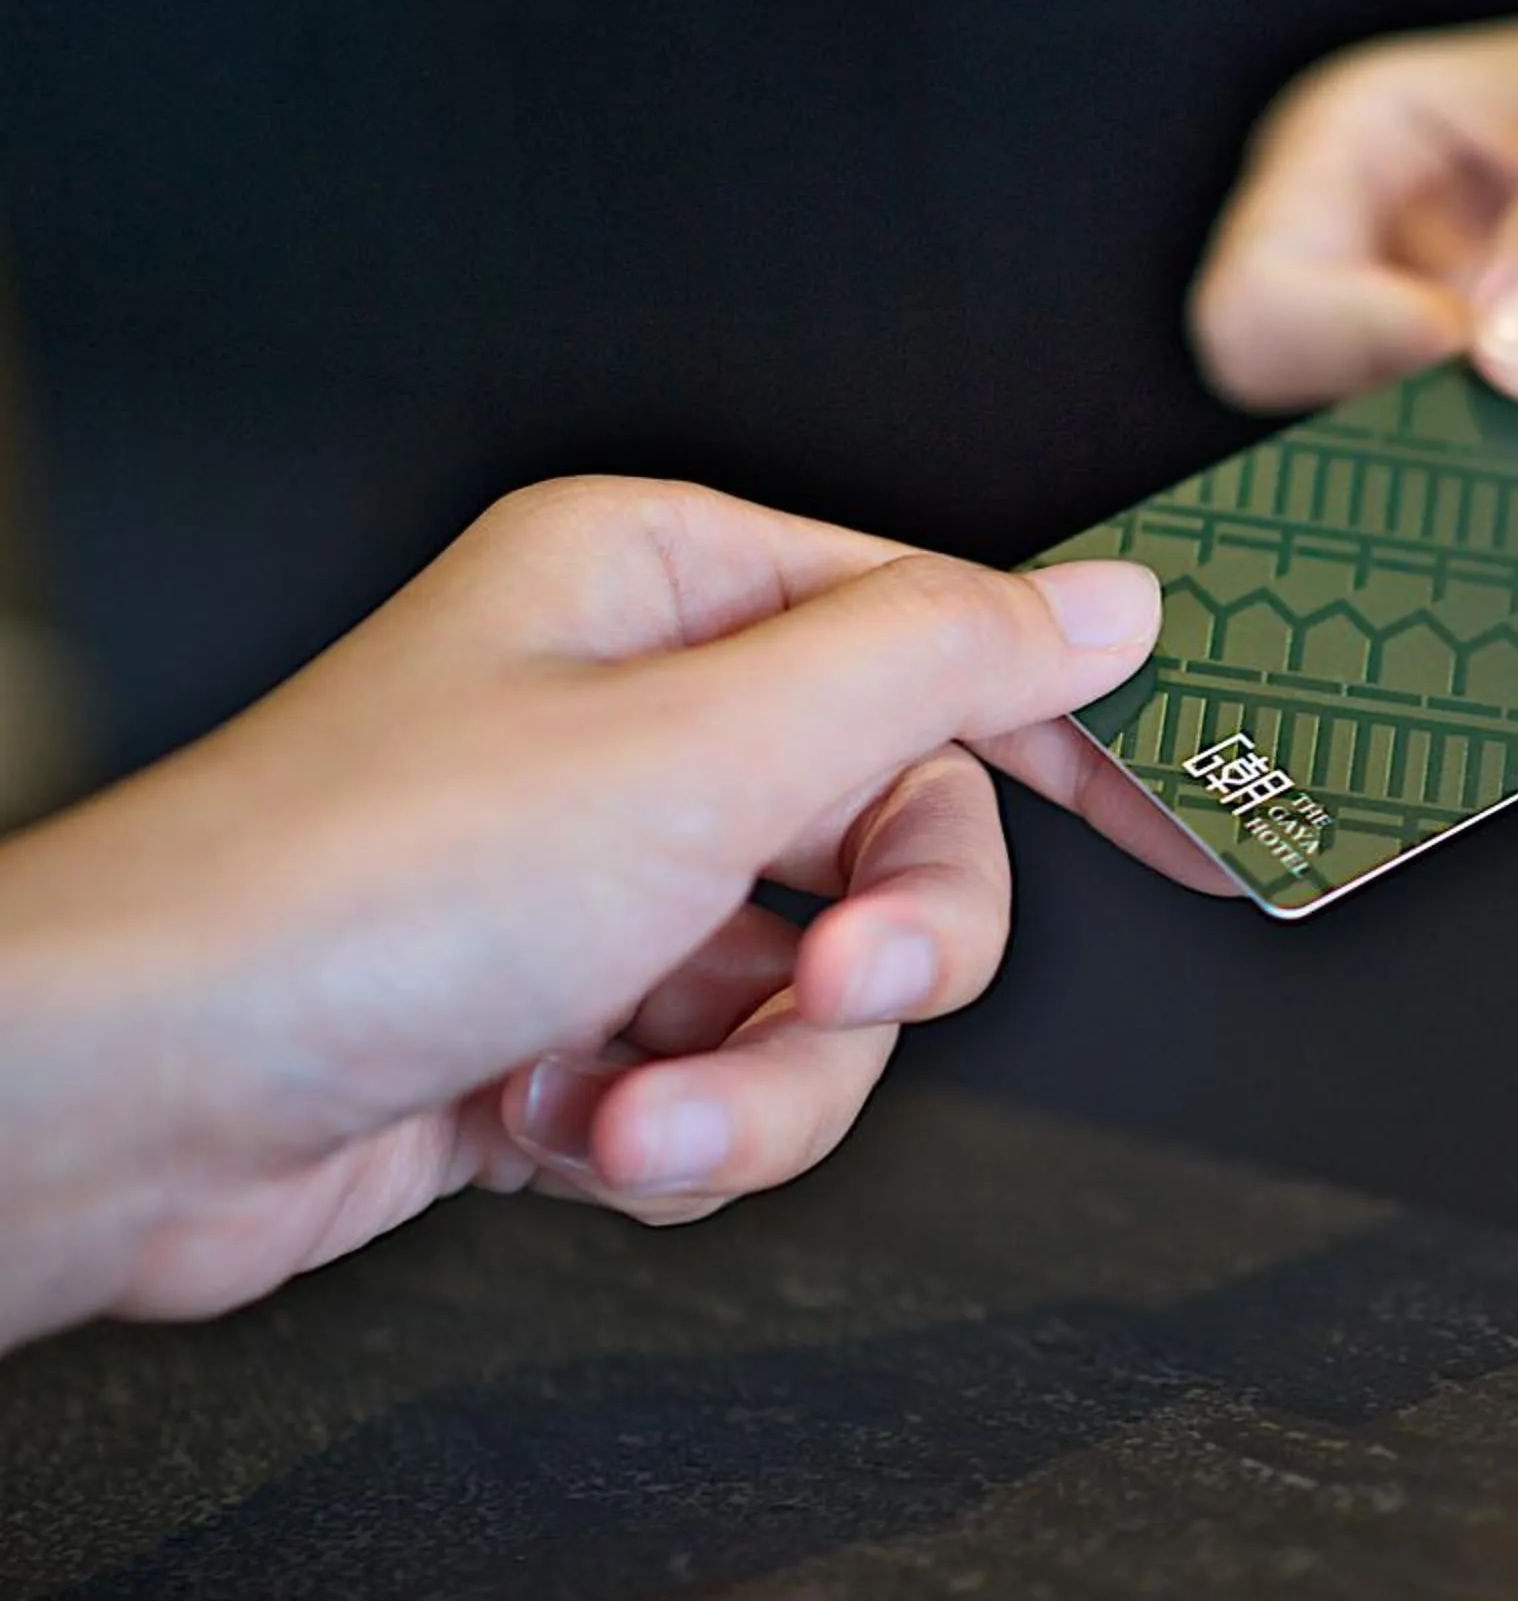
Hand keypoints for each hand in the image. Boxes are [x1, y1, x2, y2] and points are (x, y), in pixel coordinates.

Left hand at [0, 478, 1223, 1345]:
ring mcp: (603, 879)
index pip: (941, 637)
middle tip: (835, 991)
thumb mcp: (709, 752)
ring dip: (756, 1079)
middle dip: (874, 953)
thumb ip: (940, 667)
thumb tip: (1108, 602)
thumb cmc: (363, 889)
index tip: (1187, 829)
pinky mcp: (568, 1020)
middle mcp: (638, 721)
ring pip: (819, 992)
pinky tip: (559, 1126)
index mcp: (666, 593)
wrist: (128, 1101)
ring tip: (637, 1106)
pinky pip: (726, 1079)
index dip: (1070, 736)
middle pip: (898, 836)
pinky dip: (671, 1127)